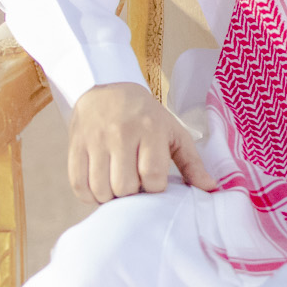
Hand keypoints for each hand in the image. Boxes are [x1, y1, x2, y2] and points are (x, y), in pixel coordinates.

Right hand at [68, 81, 216, 203]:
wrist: (107, 90)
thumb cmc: (147, 117)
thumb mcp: (174, 134)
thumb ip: (192, 163)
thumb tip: (211, 189)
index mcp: (150, 130)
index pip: (152, 177)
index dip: (154, 188)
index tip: (154, 182)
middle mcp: (121, 134)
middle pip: (125, 186)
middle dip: (132, 194)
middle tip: (135, 184)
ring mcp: (95, 140)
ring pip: (100, 188)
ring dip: (111, 196)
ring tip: (118, 186)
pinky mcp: (75, 145)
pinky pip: (78, 185)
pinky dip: (89, 195)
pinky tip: (100, 187)